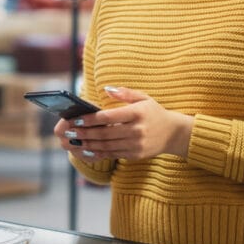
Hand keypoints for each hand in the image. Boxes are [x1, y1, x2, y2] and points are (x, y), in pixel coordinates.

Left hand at [53, 86, 193, 160]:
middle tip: (69, 132)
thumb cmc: (154, 113)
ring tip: (73, 141)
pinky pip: (113, 154)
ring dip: (88, 144)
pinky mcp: (136, 154)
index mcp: (137, 113)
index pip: (109, 117)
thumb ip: (125, 93)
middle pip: (105, 133)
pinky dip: (99, 153)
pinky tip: (87, 150)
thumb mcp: (143, 98)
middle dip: (84, 133)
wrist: (174, 133)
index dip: (90, 119)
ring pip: (107, 145)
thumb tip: (107, 89)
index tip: (76, 119)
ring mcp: (137, 144)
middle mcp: (137, 130)